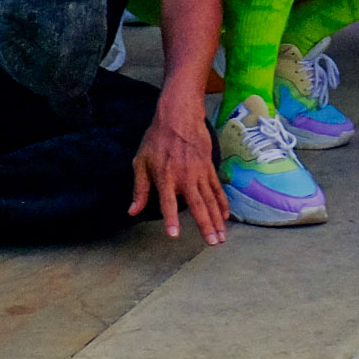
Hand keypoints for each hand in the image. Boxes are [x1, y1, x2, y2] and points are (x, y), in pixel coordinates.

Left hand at [129, 99, 228, 241]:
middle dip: (206, 225)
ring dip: (217, 219)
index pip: (168, 202)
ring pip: (210, 199)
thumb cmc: (156, 139)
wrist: (179, 115)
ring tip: (222, 236)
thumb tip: (132, 211)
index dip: (171, 219)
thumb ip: (139, 188)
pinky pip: (217, 188)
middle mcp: (184, 177)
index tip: (174, 235)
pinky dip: (222, 203)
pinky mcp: (209, 167)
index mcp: (165, 177)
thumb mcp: (141, 161)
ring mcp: (199, 172)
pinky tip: (226, 216)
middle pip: (197, 205)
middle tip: (213, 243)